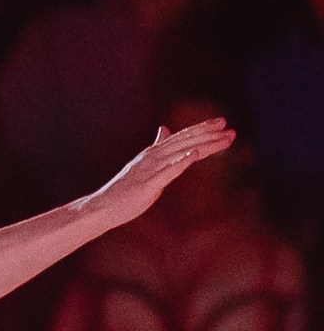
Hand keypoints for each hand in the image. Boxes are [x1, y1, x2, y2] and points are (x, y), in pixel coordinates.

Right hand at [94, 117, 234, 224]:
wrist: (102, 207)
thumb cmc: (125, 190)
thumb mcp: (145, 165)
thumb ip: (158, 148)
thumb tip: (164, 128)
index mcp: (154, 153)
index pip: (182, 137)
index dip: (202, 129)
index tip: (222, 123)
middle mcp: (153, 157)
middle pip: (185, 141)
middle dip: (208, 134)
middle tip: (229, 127)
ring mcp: (150, 170)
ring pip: (181, 153)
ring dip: (203, 145)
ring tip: (223, 139)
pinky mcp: (147, 185)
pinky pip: (167, 172)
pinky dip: (180, 162)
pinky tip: (193, 155)